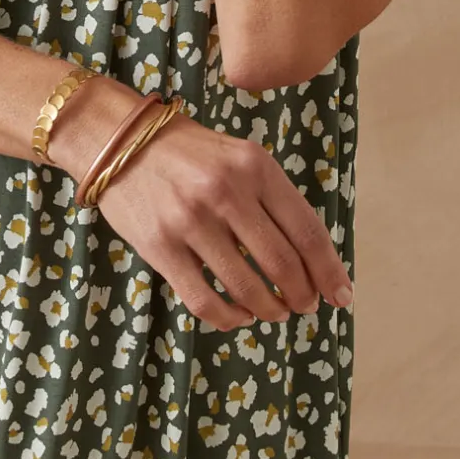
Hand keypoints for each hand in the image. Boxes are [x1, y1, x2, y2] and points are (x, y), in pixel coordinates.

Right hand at [90, 105, 354, 330]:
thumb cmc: (188, 153)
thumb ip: (272, 199)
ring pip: (247, 288)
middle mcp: (226, 191)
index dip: (329, 270)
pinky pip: (204, 299)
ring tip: (274, 312)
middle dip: (303, 295)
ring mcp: (190, 220)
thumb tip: (311, 260)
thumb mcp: (238, 158)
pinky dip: (229, 318)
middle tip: (305, 306)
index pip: (307, 230)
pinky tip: (238, 316)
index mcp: (254, 166)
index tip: (341, 295)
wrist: (118, 141)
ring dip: (269, 310)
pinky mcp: (159, 245)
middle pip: (282, 264)